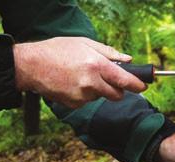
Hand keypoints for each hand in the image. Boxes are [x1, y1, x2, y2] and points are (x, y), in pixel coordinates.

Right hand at [13, 37, 146, 107]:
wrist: (31, 65)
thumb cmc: (58, 50)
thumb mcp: (85, 43)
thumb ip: (109, 52)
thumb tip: (128, 60)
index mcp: (97, 66)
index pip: (125, 81)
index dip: (137, 85)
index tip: (144, 86)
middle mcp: (91, 83)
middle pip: (117, 95)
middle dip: (118, 89)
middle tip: (109, 79)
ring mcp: (82, 96)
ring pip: (100, 97)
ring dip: (98, 90)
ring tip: (81, 76)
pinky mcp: (73, 104)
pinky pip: (87, 101)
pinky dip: (85, 95)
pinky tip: (73, 84)